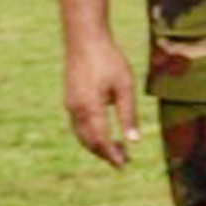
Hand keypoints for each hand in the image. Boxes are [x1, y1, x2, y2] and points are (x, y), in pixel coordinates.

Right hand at [63, 33, 139, 167]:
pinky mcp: (70, 99)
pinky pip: (78, 125)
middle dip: (105, 153)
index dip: (112, 155)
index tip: (124, 165)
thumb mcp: (125, 87)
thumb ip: (129, 115)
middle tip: (124, 161)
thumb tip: (135, 141)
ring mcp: (70, 104)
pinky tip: (103, 134)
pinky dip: (90, 135)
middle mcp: (76, 110)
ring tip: (116, 150)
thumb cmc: (109, 60)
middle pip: (89, 141)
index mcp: (90, 108)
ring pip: (81, 134)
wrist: (84, 40)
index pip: (100, 140)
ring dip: (97, 145)